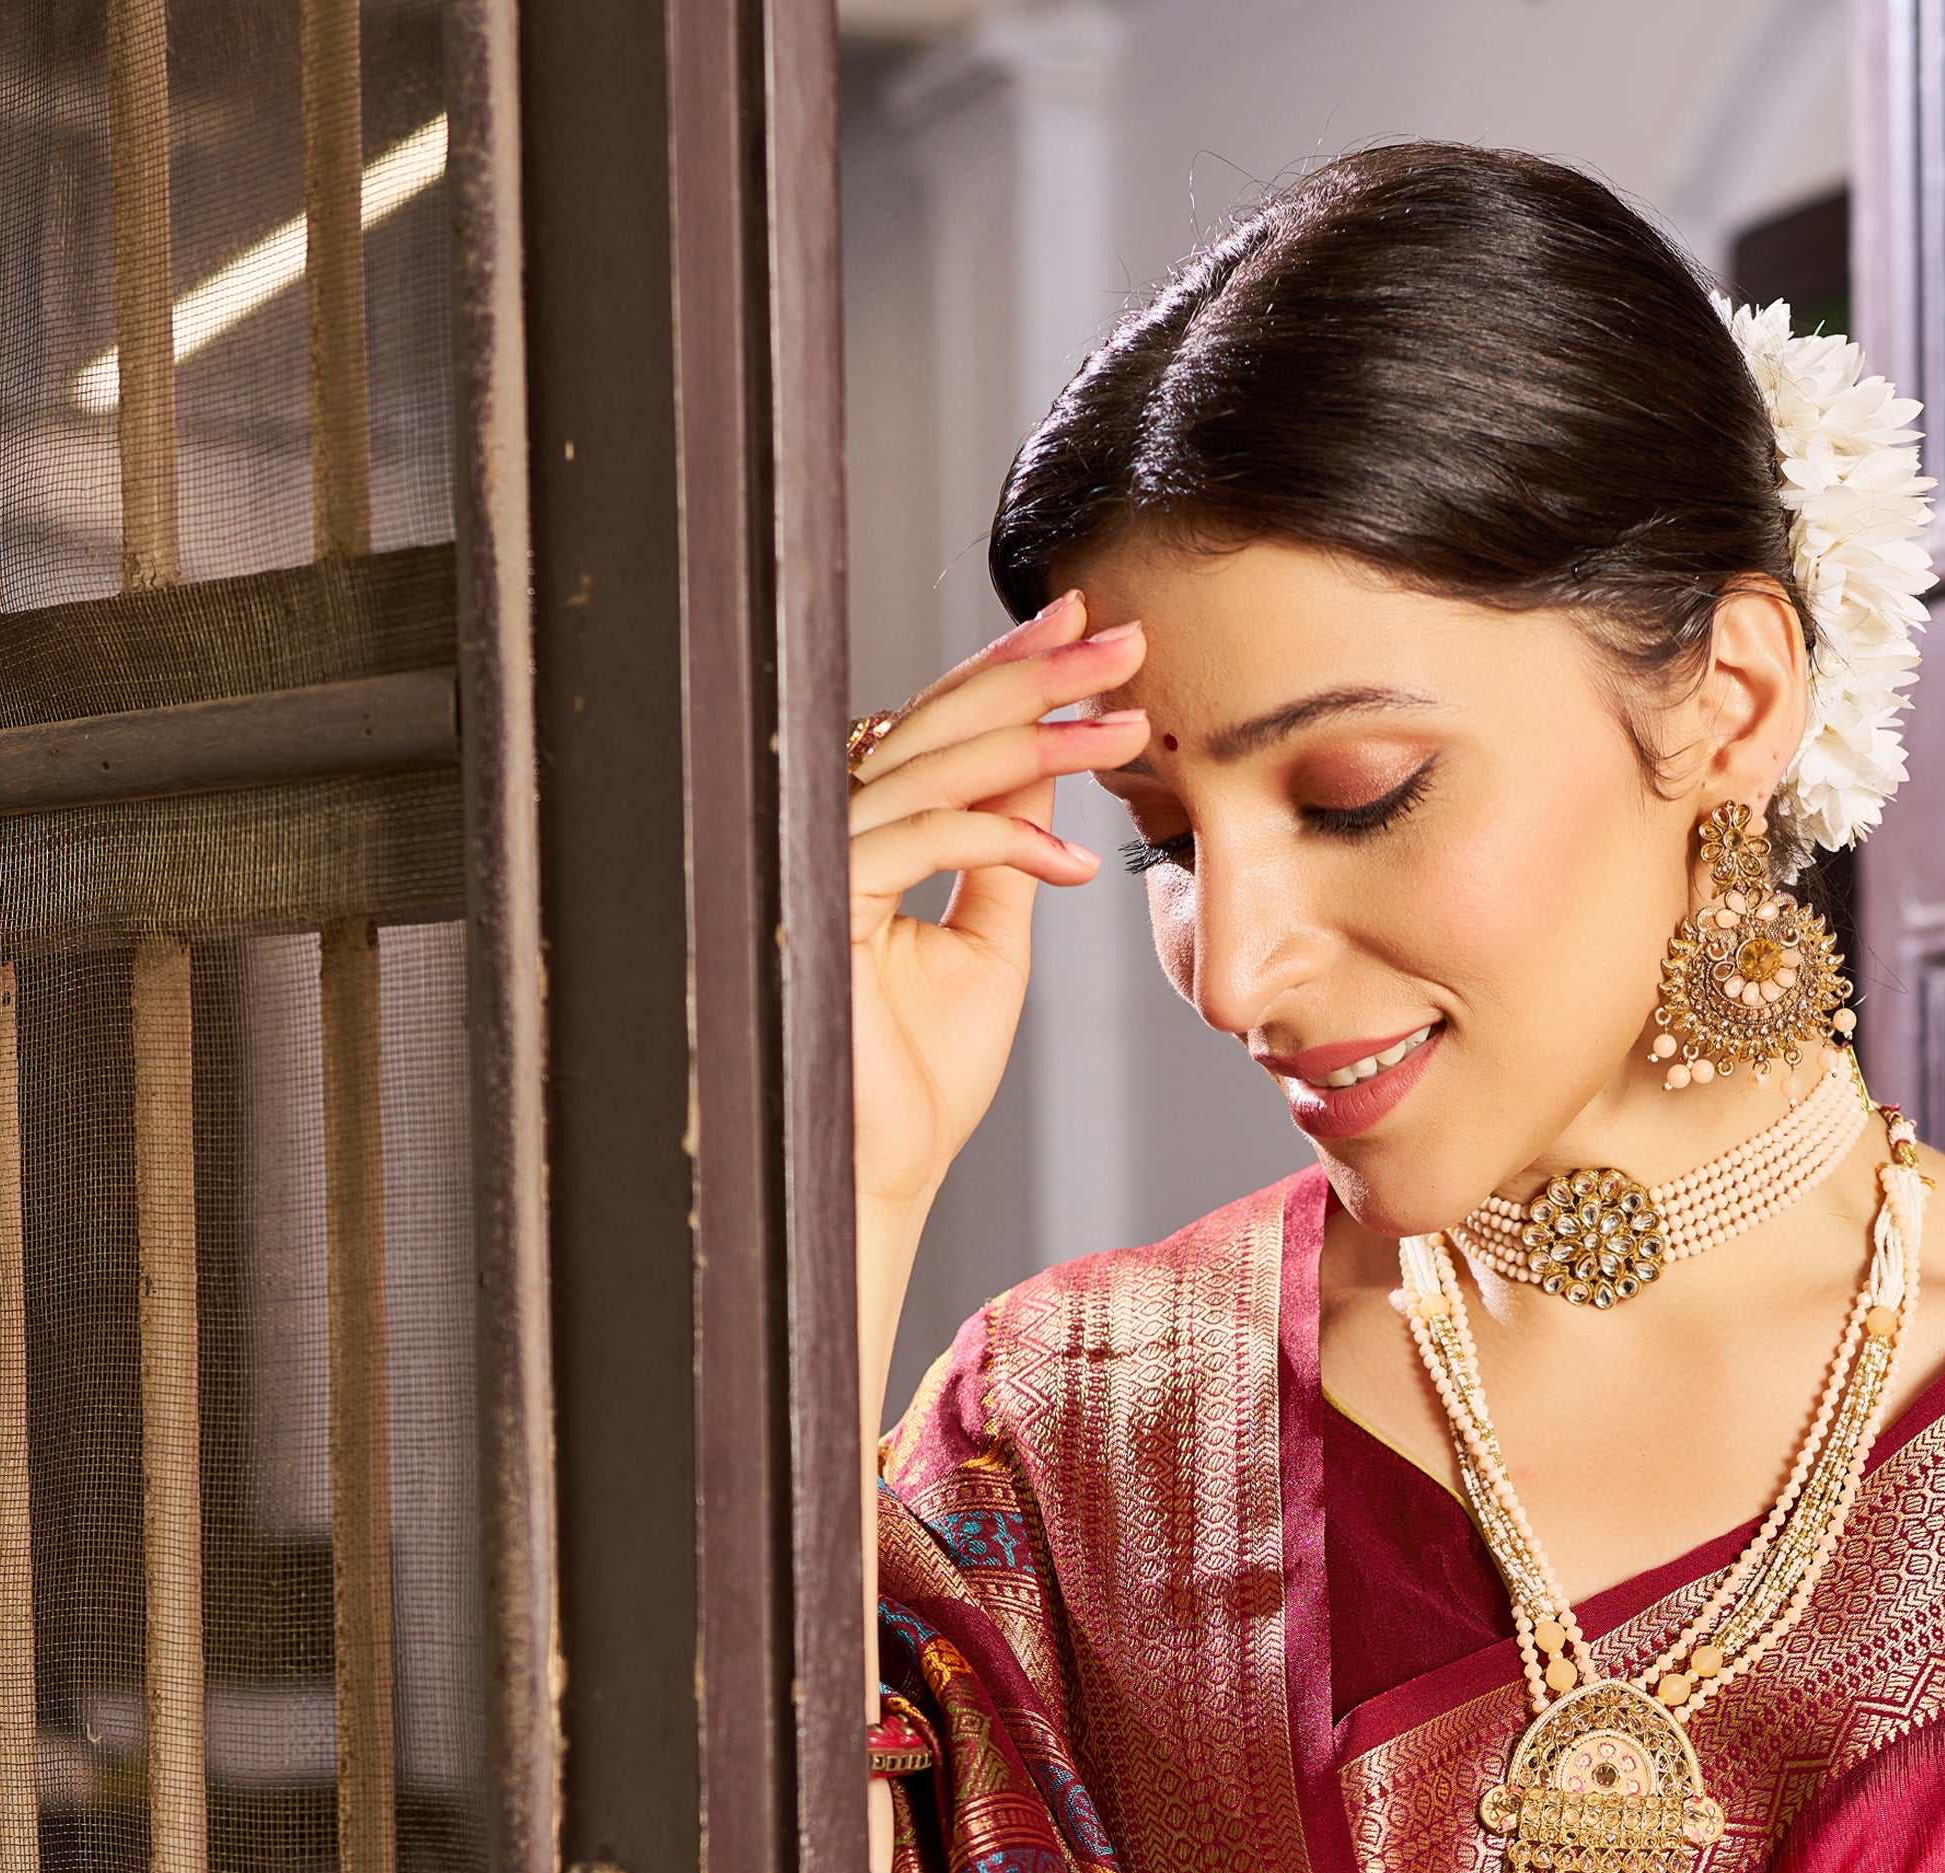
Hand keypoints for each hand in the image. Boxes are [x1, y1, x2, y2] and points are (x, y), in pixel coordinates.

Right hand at [850, 592, 1151, 1399]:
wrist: (883, 1173)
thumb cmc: (923, 1077)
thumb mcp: (990, 943)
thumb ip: (1006, 849)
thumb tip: (1044, 767)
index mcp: (868, 832)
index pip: (938, 726)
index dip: (1009, 669)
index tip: (1090, 627)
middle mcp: (832, 833)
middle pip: (934, 722)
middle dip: (1033, 674)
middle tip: (1123, 636)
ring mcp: (819, 865)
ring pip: (931, 769)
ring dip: (1036, 743)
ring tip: (1125, 727)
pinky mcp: (823, 909)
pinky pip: (920, 842)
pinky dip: (1001, 840)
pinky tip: (1074, 863)